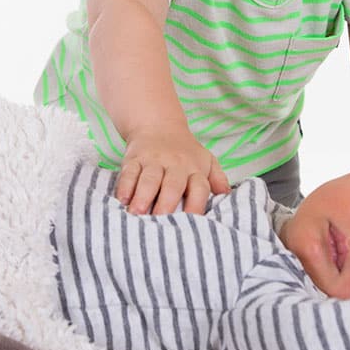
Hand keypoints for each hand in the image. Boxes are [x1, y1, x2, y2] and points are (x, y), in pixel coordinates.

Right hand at [115, 126, 229, 214]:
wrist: (159, 125)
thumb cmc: (185, 152)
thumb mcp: (207, 161)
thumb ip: (218, 179)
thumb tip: (227, 196)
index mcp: (195, 169)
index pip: (200, 187)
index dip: (197, 205)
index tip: (191, 224)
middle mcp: (176, 164)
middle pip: (173, 185)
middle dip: (166, 204)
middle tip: (160, 222)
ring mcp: (153, 160)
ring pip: (149, 179)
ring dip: (142, 197)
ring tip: (136, 214)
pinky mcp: (134, 158)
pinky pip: (129, 172)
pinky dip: (125, 186)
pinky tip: (122, 200)